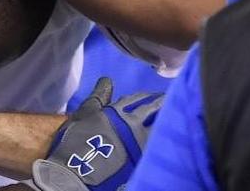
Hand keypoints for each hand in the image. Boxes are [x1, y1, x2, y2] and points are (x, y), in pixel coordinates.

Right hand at [27, 78, 162, 190]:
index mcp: (117, 112)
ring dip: (167, 120)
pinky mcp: (143, 159)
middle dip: (163, 103)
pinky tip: (165, 139)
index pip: (136, 99)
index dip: (146, 96)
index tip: (155, 94)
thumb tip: (107, 80)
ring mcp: (140, 143)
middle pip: (153, 110)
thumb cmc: (76, 139)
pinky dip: (163, 139)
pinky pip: (158, 144)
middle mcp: (133, 125)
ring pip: (160, 126)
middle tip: (172, 100)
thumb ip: (98, 97)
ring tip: (174, 117)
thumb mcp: (83, 114)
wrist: (78, 169)